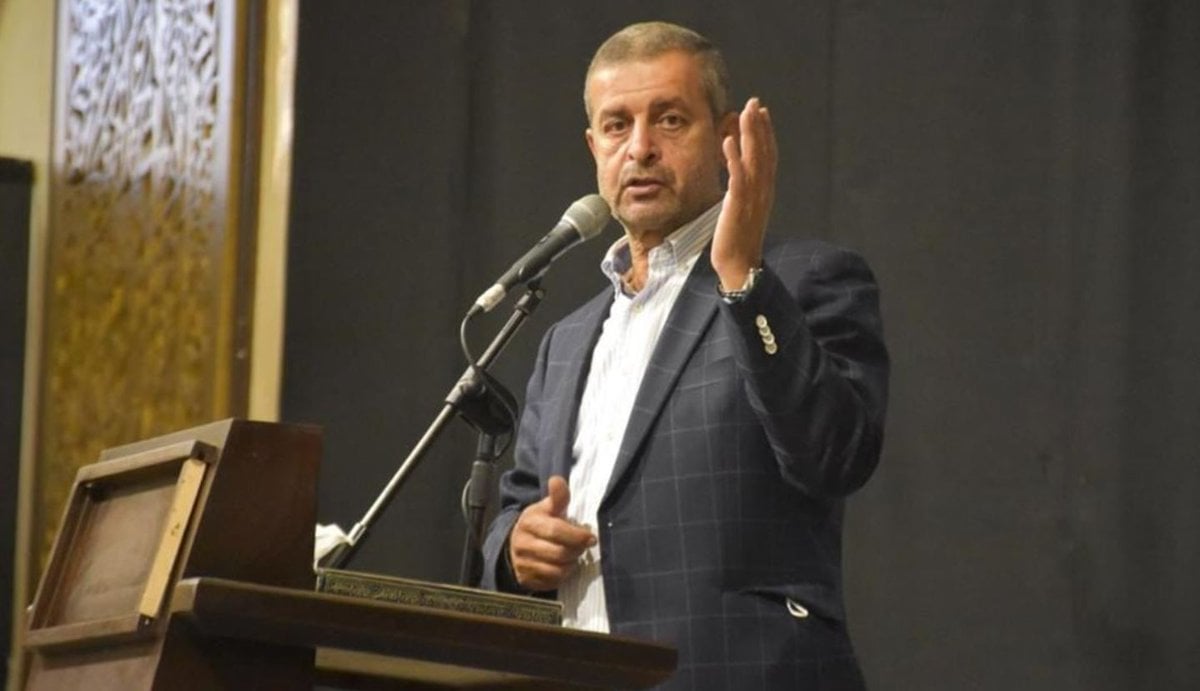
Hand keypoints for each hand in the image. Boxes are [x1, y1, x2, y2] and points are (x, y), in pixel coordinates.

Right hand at [508, 476, 595, 590]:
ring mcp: (522, 563)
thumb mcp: (547, 507)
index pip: (556, 531)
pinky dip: (562, 576)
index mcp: (530, 522)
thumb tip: (557, 479)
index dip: (577, 535)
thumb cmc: (539, 524)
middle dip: (576, 551)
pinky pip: (551, 582)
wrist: (515, 544)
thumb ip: (557, 497)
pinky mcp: (525, 579)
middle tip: (583, 547)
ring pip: (557, 570)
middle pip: (559, 553)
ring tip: (573, 556)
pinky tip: (563, 567)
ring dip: (571, 564)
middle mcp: (523, 543)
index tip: (590, 538)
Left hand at [712, 97, 777, 290]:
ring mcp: (752, 198)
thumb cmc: (739, 239)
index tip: (762, 113)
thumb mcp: (744, 210)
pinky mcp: (738, 206)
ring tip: (744, 112)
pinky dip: (733, 159)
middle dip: (759, 126)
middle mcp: (763, 191)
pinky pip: (736, 178)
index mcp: (765, 191)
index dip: (766, 133)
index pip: (768, 156)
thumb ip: (745, 191)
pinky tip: (726, 142)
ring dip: (749, 135)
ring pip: (753, 160)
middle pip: (764, 152)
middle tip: (755, 102)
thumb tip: (740, 175)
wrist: (739, 265)